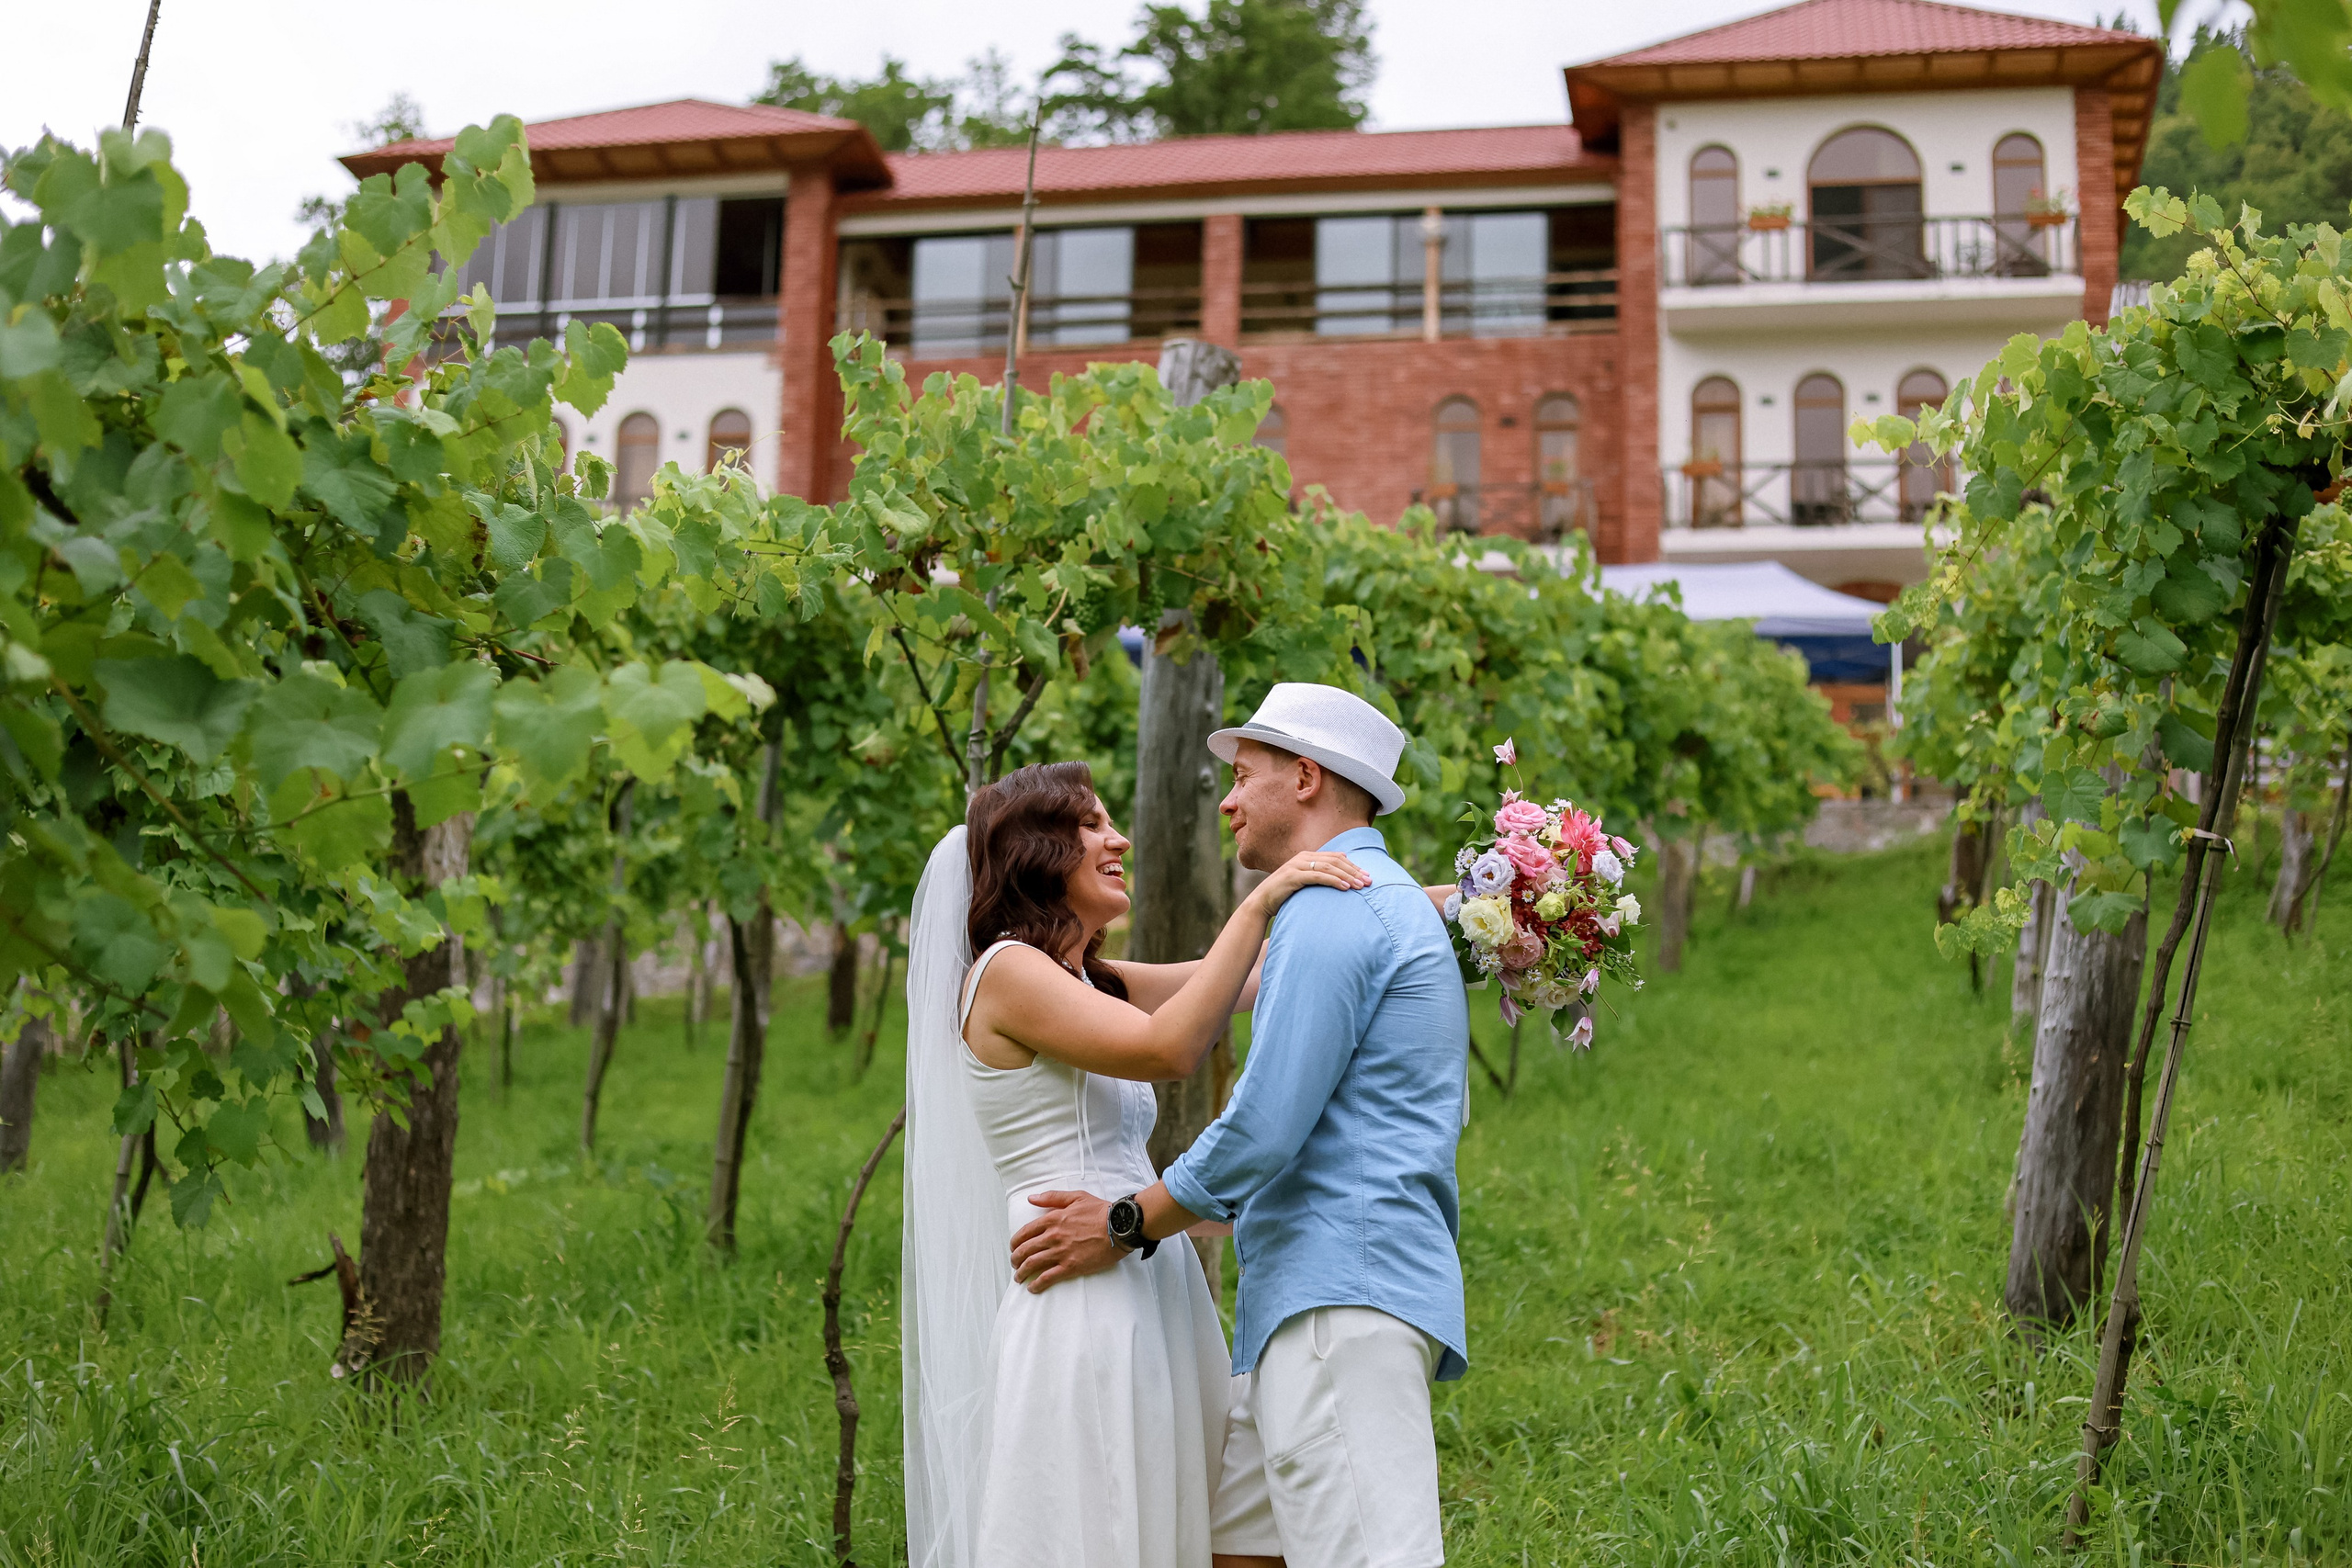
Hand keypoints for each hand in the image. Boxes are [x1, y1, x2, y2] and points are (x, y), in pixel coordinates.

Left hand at [1010, 1191, 1126, 1291]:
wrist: (1119, 1227)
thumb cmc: (1100, 1211)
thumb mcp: (1076, 1197)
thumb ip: (1052, 1197)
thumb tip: (1032, 1198)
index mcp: (1053, 1219)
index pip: (1025, 1232)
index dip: (1015, 1242)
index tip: (1014, 1248)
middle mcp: (1053, 1236)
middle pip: (1025, 1250)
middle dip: (1015, 1259)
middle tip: (1014, 1264)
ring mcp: (1061, 1252)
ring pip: (1032, 1264)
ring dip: (1022, 1273)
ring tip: (1019, 1278)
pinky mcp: (1071, 1266)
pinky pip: (1048, 1277)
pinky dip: (1037, 1284)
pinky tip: (1033, 1288)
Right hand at [1250, 848, 1371, 916]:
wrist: (1261, 903)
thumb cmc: (1284, 896)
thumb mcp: (1303, 883)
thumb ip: (1318, 878)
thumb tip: (1339, 879)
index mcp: (1307, 856)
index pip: (1336, 857)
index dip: (1353, 865)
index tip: (1367, 875)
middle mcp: (1302, 858)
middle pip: (1335, 860)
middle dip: (1354, 870)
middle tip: (1369, 881)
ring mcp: (1297, 866)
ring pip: (1329, 867)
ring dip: (1347, 876)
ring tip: (1360, 886)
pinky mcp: (1293, 876)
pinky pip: (1318, 876)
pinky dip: (1333, 881)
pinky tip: (1345, 888)